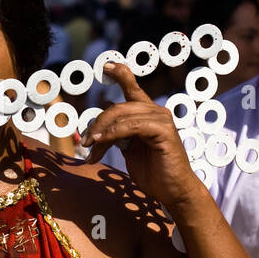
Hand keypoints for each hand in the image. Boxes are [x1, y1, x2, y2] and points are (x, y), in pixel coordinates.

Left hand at [82, 61, 202, 210]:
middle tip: (85, 142)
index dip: (121, 74)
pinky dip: (113, 133)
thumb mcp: (130, 150)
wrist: (174, 191)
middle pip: (118, 107)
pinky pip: (132, 126)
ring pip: (122, 116)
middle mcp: (156, 111)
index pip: (133, 88)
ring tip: (90, 146)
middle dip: (97, 124)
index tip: (106, 66)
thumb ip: (117, 136)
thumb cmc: (153, 173)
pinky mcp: (164, 130)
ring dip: (101, 131)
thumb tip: (97, 131)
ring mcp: (162, 119)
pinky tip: (102, 141)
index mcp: (148, 113)